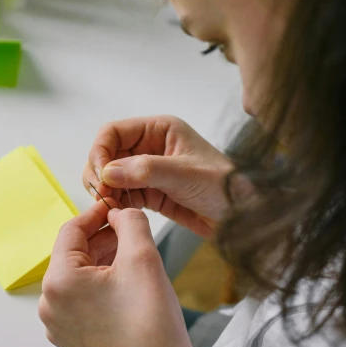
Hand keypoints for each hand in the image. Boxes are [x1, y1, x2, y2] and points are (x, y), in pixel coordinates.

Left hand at [39, 203, 205, 346]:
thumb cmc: (152, 326)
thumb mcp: (144, 258)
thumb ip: (129, 222)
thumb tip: (119, 212)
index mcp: (58, 281)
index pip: (71, 230)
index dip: (96, 213)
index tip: (117, 206)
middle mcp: (48, 303)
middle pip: (72, 254)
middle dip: (101, 238)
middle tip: (130, 228)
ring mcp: (57, 324)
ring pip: (76, 276)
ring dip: (101, 260)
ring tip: (131, 254)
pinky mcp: (70, 338)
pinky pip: (79, 299)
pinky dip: (98, 285)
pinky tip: (124, 282)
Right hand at [83, 116, 232, 237]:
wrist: (246, 217)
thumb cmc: (226, 186)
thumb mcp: (185, 175)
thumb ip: (145, 171)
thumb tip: (107, 172)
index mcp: (159, 129)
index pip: (113, 132)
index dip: (100, 151)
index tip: (99, 176)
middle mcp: (150, 146)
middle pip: (107, 154)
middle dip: (99, 173)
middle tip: (102, 195)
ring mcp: (149, 171)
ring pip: (111, 176)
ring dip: (106, 190)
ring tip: (111, 206)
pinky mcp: (151, 193)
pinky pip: (123, 194)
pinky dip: (116, 203)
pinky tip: (119, 213)